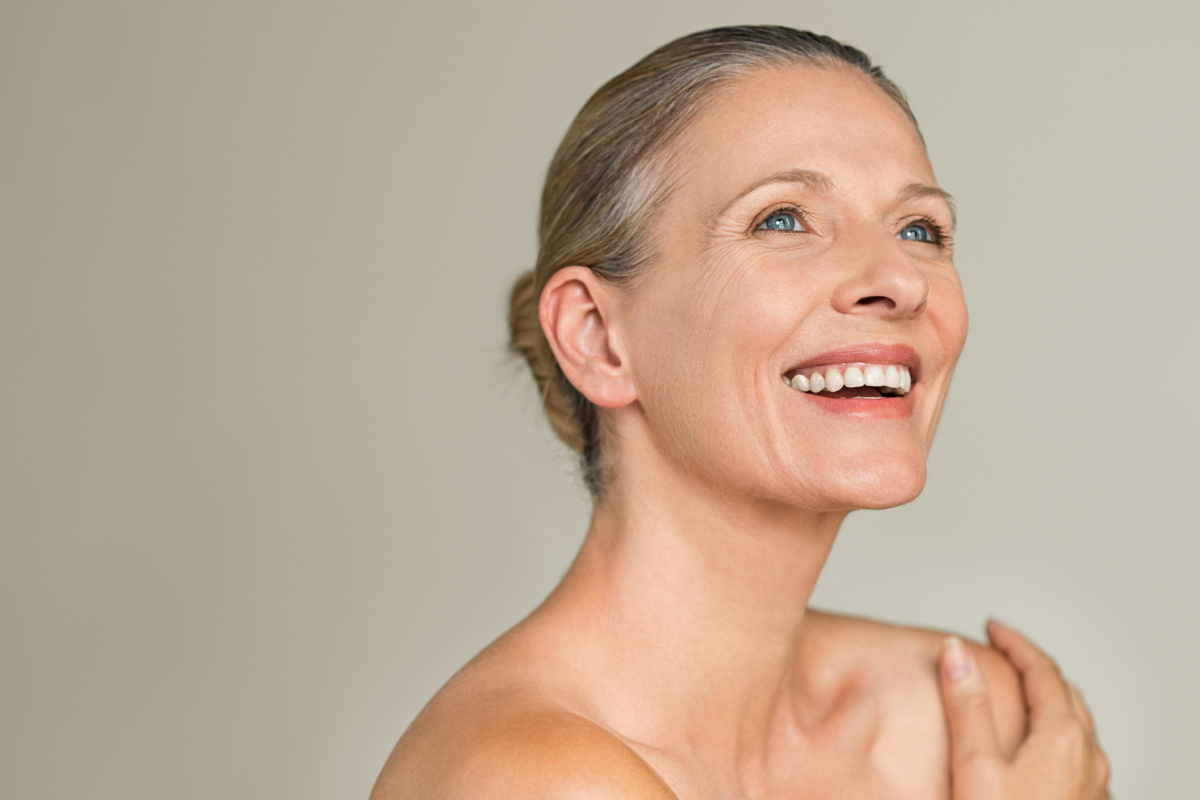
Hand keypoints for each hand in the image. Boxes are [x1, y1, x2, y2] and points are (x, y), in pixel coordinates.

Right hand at [939, 620, 1109, 799]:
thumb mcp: (975, 767)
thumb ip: (967, 706)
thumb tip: (957, 651)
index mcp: (1064, 740)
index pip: (1043, 670)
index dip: (1014, 643)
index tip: (991, 628)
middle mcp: (1089, 759)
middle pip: (1064, 693)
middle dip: (1032, 667)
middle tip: (1001, 653)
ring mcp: (1094, 786)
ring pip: (1075, 726)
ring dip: (1046, 700)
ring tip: (1016, 693)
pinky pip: (1077, 755)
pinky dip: (1054, 733)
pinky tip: (1035, 747)